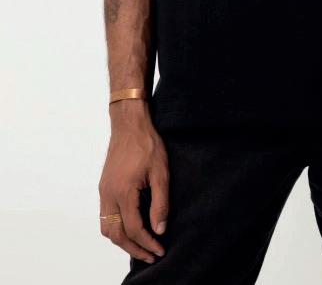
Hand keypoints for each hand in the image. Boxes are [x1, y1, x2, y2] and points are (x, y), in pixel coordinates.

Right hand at [99, 100, 168, 263]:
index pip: (134, 229)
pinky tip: (129, 227)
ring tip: (140, 246)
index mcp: (123, 192)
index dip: (147, 243)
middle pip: (116, 235)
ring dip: (122, 241)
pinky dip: (115, 228)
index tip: (160, 250)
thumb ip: (160, 202)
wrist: (129, 123)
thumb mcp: (161, 172)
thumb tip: (160, 229)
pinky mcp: (104, 186)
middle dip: (133, 249)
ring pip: (107, 228)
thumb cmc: (147, 144)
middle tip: (151, 255)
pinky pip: (105, 216)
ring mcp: (104, 191)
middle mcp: (109, 195)